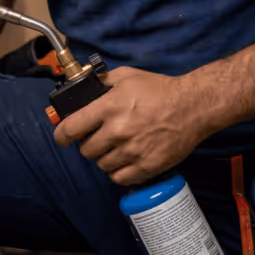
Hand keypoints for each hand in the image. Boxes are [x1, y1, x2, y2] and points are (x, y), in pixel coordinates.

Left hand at [53, 67, 210, 185]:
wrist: (192, 106)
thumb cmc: (160, 90)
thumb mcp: (127, 76)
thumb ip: (103, 82)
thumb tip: (85, 87)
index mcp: (109, 107)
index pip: (71, 128)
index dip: (62, 135)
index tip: (62, 137)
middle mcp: (118, 131)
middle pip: (86, 150)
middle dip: (88, 144)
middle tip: (98, 138)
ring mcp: (132, 151)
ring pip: (102, 165)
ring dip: (104, 157)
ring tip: (115, 148)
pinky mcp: (147, 166)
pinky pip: (119, 178)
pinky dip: (118, 172)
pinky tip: (124, 160)